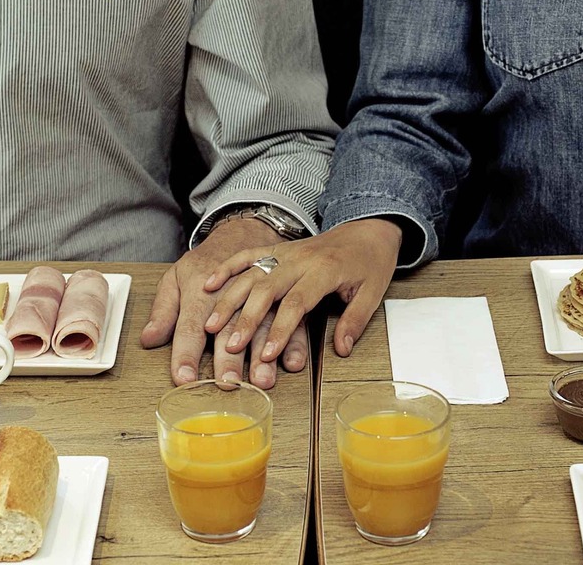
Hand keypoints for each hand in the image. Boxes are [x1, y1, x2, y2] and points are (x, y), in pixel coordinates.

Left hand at [141, 217, 311, 387]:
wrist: (243, 229)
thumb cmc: (206, 260)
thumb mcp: (175, 277)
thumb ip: (163, 310)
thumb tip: (148, 339)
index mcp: (199, 289)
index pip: (189, 326)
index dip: (185, 353)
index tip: (183, 377)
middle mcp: (230, 291)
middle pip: (229, 328)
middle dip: (228, 358)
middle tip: (227, 384)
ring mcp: (259, 291)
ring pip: (262, 325)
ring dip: (263, 355)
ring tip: (262, 379)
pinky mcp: (283, 293)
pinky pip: (292, 318)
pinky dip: (293, 341)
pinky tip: (292, 362)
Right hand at [202, 218, 401, 360]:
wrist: (369, 228)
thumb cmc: (371, 262)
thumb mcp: (373, 292)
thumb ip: (355, 320)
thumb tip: (342, 349)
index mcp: (325, 270)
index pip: (297, 303)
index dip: (281, 331)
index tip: (267, 355)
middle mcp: (300, 259)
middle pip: (266, 289)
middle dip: (246, 319)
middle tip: (231, 346)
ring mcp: (285, 252)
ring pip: (250, 274)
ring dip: (229, 299)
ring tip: (212, 325)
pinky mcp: (277, 248)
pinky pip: (247, 255)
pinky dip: (226, 268)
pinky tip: (208, 285)